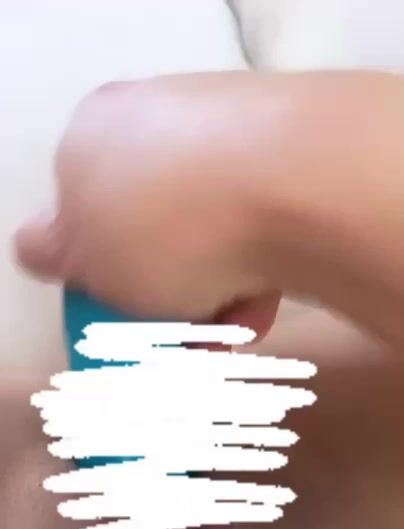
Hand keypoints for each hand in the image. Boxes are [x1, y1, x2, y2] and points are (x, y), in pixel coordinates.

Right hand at [15, 73, 281, 338]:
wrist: (289, 181)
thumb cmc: (159, 227)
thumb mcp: (81, 255)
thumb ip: (51, 251)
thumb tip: (38, 245)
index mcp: (93, 136)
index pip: (81, 212)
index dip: (99, 273)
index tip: (121, 317)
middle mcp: (160, 124)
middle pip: (152, 234)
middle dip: (162, 302)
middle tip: (181, 346)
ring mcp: (229, 138)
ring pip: (207, 243)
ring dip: (210, 304)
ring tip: (226, 339)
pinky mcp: (291, 164)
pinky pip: (257, 235)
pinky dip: (252, 280)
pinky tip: (259, 312)